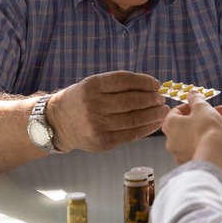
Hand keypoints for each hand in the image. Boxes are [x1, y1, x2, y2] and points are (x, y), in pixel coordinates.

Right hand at [47, 71, 169, 151]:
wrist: (58, 123)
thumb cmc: (82, 100)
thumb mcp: (93, 85)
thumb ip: (118, 85)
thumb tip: (152, 88)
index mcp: (92, 86)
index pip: (124, 80)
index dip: (144, 82)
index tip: (156, 84)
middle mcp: (93, 105)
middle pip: (132, 101)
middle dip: (152, 99)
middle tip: (162, 98)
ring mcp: (97, 125)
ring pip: (134, 119)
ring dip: (153, 115)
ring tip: (163, 111)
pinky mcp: (102, 142)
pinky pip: (131, 135)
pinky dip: (147, 129)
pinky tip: (155, 123)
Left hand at [163, 90, 221, 174]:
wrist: (214, 154)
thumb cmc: (206, 128)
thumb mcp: (202, 107)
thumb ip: (196, 99)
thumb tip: (191, 93)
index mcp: (169, 124)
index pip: (177, 110)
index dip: (193, 105)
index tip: (204, 104)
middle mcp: (171, 140)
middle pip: (188, 123)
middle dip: (206, 115)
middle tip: (220, 111)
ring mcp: (180, 153)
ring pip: (195, 135)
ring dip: (209, 127)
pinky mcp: (191, 161)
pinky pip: (199, 146)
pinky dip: (207, 140)